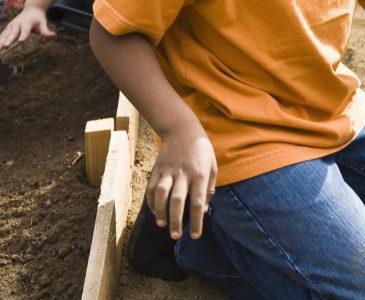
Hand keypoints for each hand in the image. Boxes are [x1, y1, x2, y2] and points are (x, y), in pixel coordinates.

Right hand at [0, 6, 53, 51]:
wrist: (31, 9)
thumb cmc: (38, 18)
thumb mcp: (43, 23)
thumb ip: (46, 31)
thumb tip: (53, 35)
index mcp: (27, 22)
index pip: (25, 30)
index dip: (23, 35)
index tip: (21, 41)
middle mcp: (18, 23)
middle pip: (13, 32)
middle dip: (9, 39)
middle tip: (5, 46)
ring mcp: (12, 25)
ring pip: (6, 34)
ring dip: (1, 41)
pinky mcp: (8, 28)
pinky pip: (2, 35)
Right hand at [148, 119, 217, 239]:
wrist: (183, 129)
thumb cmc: (202, 151)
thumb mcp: (212, 166)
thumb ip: (209, 188)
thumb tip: (203, 210)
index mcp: (200, 175)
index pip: (198, 202)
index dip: (196, 221)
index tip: (195, 236)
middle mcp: (183, 174)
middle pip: (177, 200)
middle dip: (175, 220)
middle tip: (176, 236)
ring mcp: (168, 171)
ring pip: (161, 194)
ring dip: (160, 211)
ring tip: (162, 225)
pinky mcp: (157, 169)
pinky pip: (151, 188)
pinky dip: (151, 202)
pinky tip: (155, 212)